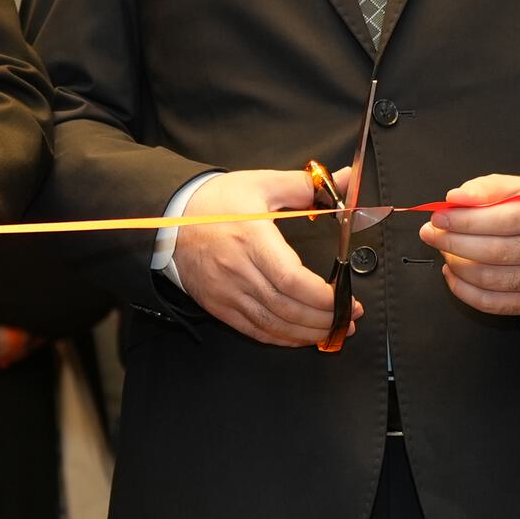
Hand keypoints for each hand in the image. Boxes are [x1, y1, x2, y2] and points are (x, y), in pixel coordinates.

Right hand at [169, 167, 346, 349]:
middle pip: (286, 308)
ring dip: (308, 333)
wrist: (170, 218)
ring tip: (333, 330)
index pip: (290, 279)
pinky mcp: (218, 306)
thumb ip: (307, 185)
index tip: (346, 298)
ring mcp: (226, 292)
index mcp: (250, 238)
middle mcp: (237, 270)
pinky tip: (302, 336)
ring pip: (273, 325)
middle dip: (324, 319)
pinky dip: (282, 338)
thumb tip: (344, 179)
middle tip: (349, 317)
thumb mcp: (262, 183)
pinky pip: (254, 330)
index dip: (322, 297)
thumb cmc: (216, 201)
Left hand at [420, 175, 519, 316]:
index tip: (439, 218)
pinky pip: (493, 303)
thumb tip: (455, 198)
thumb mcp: (514, 188)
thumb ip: (485, 189)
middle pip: (498, 252)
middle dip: (455, 243)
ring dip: (458, 265)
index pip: (506, 220)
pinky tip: (452, 273)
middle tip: (431, 234)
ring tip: (444, 250)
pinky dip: (464, 290)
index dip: (467, 221)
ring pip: (492, 279)